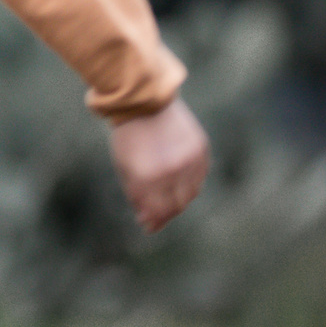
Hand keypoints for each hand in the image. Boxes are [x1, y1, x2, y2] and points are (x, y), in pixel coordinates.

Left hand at [109, 98, 208, 232]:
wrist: (144, 101)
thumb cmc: (129, 136)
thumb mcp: (125, 167)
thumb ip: (136, 195)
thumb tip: (147, 221)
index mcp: (148, 177)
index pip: (158, 211)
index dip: (153, 221)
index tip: (148, 225)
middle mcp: (172, 171)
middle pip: (177, 206)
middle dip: (166, 214)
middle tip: (157, 215)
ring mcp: (189, 159)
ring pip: (192, 193)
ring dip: (180, 199)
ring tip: (166, 196)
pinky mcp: (201, 148)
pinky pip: (201, 175)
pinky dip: (191, 182)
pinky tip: (179, 181)